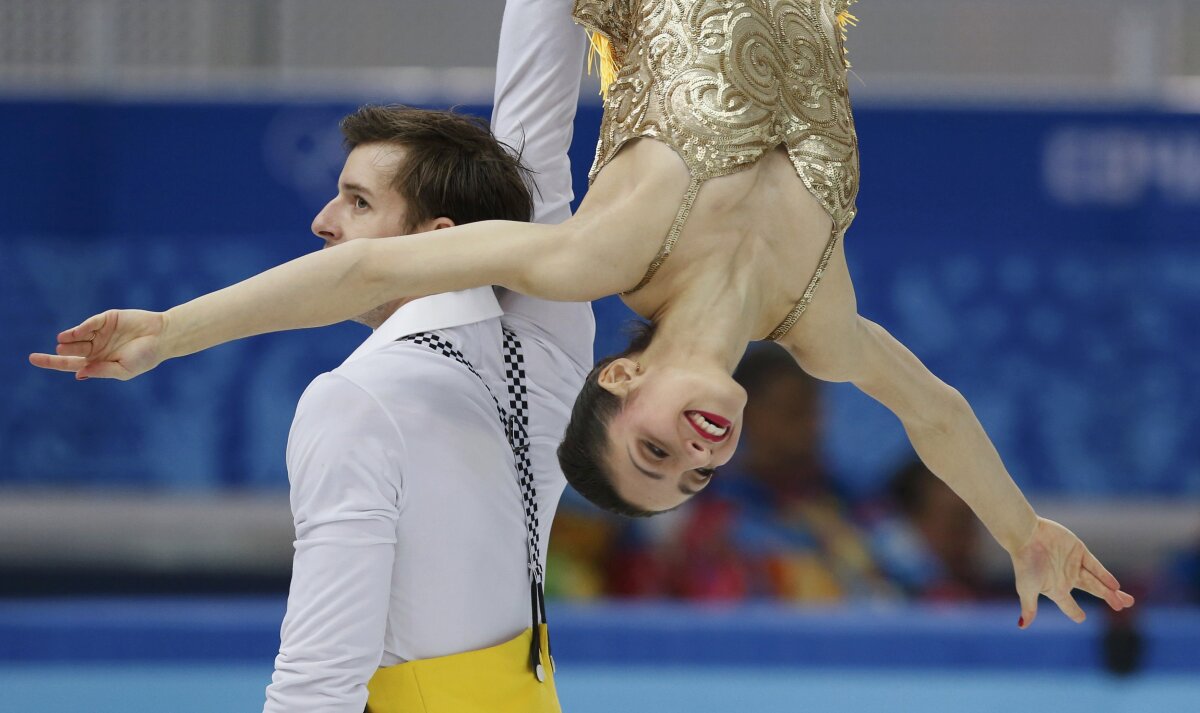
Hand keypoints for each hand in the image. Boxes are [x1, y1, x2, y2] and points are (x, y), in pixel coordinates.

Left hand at [29, 309, 167, 380]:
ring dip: (68, 339)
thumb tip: (78, 374)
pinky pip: (90, 323)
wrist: (163, 337)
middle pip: (70, 350)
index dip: (51, 362)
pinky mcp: (107, 319)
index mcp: (98, 362)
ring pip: (78, 336)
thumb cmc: (146, 357)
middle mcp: (96, 347)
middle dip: (61, 351)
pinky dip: (81, 328)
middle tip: (59, 350)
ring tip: (63, 341)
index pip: (70, 363)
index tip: (32, 358)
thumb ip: (102, 370)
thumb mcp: (124, 370)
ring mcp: (100, 332)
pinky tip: (76, 332)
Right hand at [1010, 517, 1134, 627]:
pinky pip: (1095, 566)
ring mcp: (1074, 564)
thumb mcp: (1026, 589)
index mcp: (1055, 589)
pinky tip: (1115, 585)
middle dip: (1108, 599)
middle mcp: (1067, 578)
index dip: (1075, 613)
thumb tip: (1022, 627)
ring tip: (1127, 600)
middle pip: (1092, 591)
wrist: (1025, 535)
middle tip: (1123, 607)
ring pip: (1097, 580)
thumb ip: (1029, 607)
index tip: (1082, 618)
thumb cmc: (1024, 563)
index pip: (1068, 605)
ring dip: (1111, 590)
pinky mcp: (1079, 551)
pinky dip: (1105, 576)